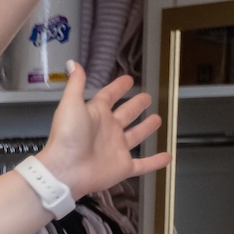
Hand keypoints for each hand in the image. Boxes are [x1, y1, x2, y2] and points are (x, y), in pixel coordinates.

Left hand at [38, 63, 167, 199]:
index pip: (109, 96)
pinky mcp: (123, 167)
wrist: (65, 170)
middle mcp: (108, 130)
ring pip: (135, 136)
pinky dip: (155, 162)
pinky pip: (143, 164)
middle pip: (126, 114)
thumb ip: (76, 84)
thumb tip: (74, 63)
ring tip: (157, 119)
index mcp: (96, 114)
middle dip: (136, 105)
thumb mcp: (70, 104)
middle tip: (147, 97)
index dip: (118, 87)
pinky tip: (168, 157)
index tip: (128, 79)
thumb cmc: (67, 136)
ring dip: (146, 128)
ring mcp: (116, 149)